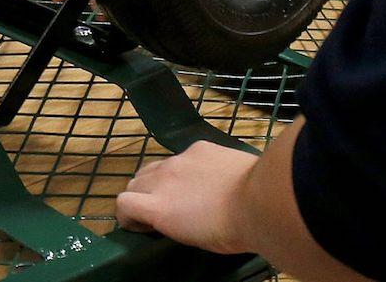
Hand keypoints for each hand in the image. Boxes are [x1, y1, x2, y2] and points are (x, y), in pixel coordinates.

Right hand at [116, 141, 258, 252]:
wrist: (262, 201)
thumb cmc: (231, 232)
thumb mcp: (195, 238)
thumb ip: (172, 223)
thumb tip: (171, 218)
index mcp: (158, 208)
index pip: (123, 203)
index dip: (127, 216)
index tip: (140, 226)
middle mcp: (162, 179)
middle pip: (135, 181)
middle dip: (141, 196)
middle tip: (160, 208)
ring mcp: (180, 159)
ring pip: (156, 166)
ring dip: (160, 179)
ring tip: (182, 191)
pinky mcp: (199, 147)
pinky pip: (184, 156)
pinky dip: (187, 167)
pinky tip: (208, 175)